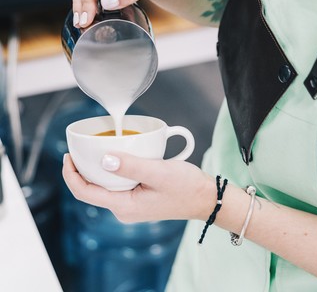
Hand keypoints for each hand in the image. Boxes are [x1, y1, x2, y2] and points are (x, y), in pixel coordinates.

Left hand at [62, 153, 215, 222]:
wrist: (206, 198)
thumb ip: (130, 166)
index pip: (85, 193)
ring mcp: (131, 206)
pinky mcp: (139, 199)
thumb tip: (103, 159)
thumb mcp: (158, 172)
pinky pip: (117, 186)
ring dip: (96, 170)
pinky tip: (117, 158)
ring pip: (104, 188)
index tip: (68, 155)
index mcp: (124, 206)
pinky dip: (112, 171)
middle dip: (81, 171)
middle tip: (80, 149)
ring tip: (95, 150)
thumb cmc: (186, 186)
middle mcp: (124, 209)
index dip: (71, 175)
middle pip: (91, 191)